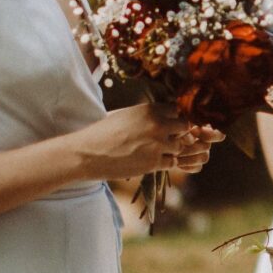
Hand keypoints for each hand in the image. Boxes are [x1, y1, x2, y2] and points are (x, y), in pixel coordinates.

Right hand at [73, 104, 219, 181]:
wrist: (88, 154)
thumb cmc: (102, 132)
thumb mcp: (125, 114)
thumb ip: (145, 114)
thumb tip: (160, 115)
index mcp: (149, 109)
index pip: (175, 110)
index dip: (171, 118)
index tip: (165, 124)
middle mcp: (157, 125)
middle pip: (183, 126)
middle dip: (177, 132)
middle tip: (166, 138)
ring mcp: (158, 144)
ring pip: (180, 146)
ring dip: (172, 149)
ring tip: (157, 151)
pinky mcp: (154, 163)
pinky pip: (172, 162)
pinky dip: (166, 162)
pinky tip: (154, 160)